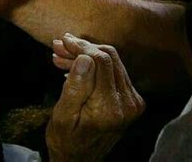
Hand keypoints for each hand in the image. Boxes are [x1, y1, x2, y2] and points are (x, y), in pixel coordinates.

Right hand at [47, 34, 145, 161]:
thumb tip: (84, 57)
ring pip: (111, 61)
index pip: (101, 60)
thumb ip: (75, 88)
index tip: (63, 41)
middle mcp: (127, 103)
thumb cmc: (66, 140)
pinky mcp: (131, 100)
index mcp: (110, 107)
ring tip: (61, 54)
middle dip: (82, 48)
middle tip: (59, 46)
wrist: (79, 160)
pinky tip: (74, 65)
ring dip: (86, 54)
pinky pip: (113, 71)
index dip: (82, 46)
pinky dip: (94, 65)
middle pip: (108, 57)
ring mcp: (132, 101)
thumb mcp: (63, 116)